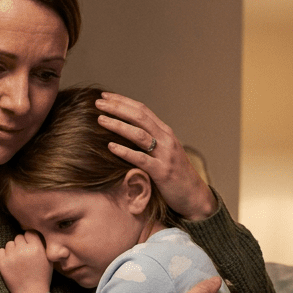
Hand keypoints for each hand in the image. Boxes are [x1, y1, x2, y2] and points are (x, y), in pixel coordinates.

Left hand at [0, 232, 52, 292]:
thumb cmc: (42, 277)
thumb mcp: (49, 260)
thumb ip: (43, 246)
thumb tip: (35, 235)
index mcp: (36, 248)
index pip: (29, 233)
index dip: (30, 239)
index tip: (31, 246)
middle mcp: (23, 250)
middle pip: (19, 237)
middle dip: (21, 244)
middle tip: (25, 255)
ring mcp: (11, 256)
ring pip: (9, 244)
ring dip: (13, 250)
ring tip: (18, 261)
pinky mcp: (2, 263)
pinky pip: (0, 251)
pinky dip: (4, 255)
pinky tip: (11, 263)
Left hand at [96, 91, 215, 219]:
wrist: (195, 196)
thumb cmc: (175, 175)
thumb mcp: (164, 153)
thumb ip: (150, 141)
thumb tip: (126, 132)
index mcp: (165, 132)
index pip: (142, 110)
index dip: (123, 101)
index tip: (105, 96)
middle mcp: (166, 139)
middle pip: (139, 117)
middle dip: (117, 108)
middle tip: (98, 102)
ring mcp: (165, 155)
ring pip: (139, 134)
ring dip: (118, 125)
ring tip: (100, 120)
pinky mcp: (162, 172)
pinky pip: (141, 159)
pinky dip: (125, 151)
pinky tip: (110, 146)